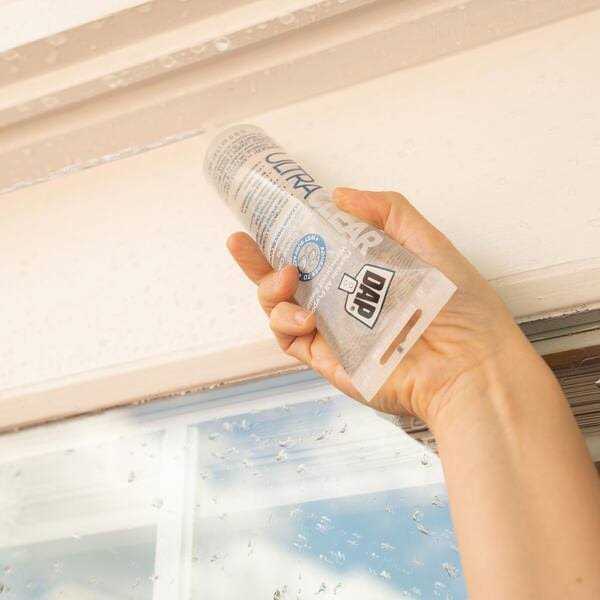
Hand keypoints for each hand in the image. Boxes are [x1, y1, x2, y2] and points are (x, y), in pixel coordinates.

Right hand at [227, 188, 530, 426]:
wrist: (468, 363)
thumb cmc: (458, 305)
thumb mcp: (426, 242)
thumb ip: (387, 211)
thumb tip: (339, 194)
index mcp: (362, 270)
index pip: (317, 248)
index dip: (290, 232)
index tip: (271, 215)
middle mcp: (341, 299)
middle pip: (286, 277)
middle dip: (256, 259)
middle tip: (240, 241)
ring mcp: (331, 329)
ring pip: (279, 307)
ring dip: (269, 289)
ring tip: (285, 279)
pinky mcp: (326, 358)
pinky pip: (288, 338)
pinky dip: (284, 323)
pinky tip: (303, 316)